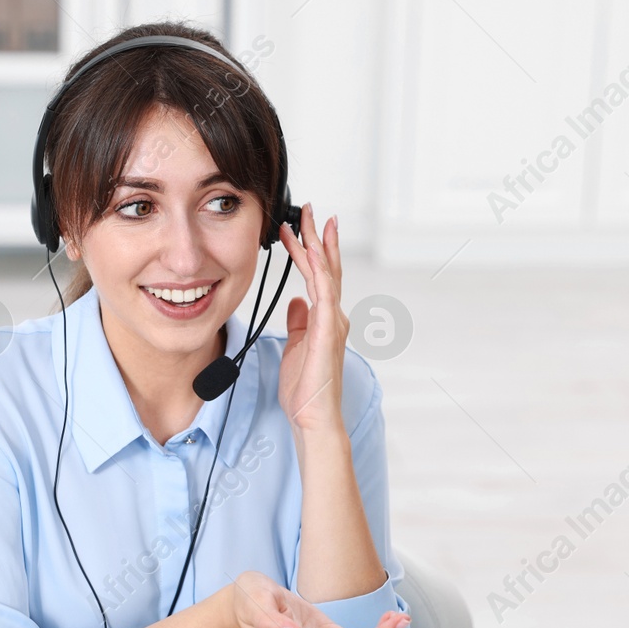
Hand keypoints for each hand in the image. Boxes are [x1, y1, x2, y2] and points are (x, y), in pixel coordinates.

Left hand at [277, 203, 347, 434]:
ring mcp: (333, 322)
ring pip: (326, 273)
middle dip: (319, 237)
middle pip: (328, 268)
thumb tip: (296, 303)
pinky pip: (324, 292)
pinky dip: (318, 269)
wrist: (313, 417)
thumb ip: (298, 323)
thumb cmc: (305, 389)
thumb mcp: (295, 347)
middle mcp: (333, 316)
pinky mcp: (327, 330)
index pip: (320, 277)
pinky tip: (311, 251)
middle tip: (312, 210)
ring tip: (308, 220)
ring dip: (317, 245)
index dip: (313, 251)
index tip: (304, 228)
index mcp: (325, 320)